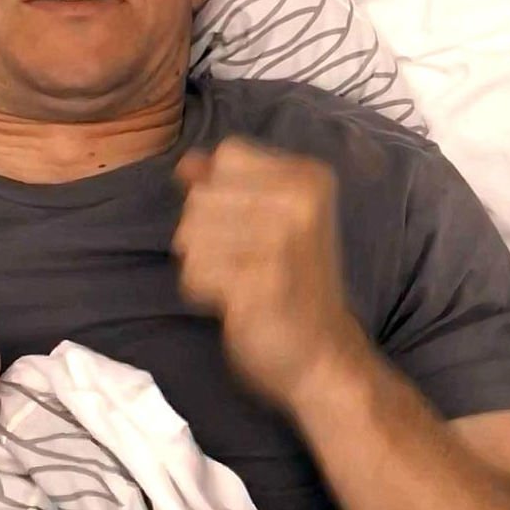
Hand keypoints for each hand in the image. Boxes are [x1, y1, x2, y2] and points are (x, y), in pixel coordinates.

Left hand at [173, 139, 371, 411]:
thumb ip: (226, 185)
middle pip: (202, 196)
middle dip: (206, 234)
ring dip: (203, 266)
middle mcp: (302, 201)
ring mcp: (284, 241)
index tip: (252, 228)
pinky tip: (237, 303)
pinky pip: (195, 273)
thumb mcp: (269, 221)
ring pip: (191, 234)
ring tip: (241, 282)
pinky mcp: (262, 282)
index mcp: (310, 178)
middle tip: (247, 263)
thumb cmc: (290, 284)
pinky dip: (204, 293)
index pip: (228, 155)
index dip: (221, 192)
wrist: (323, 355)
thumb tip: (186, 161)